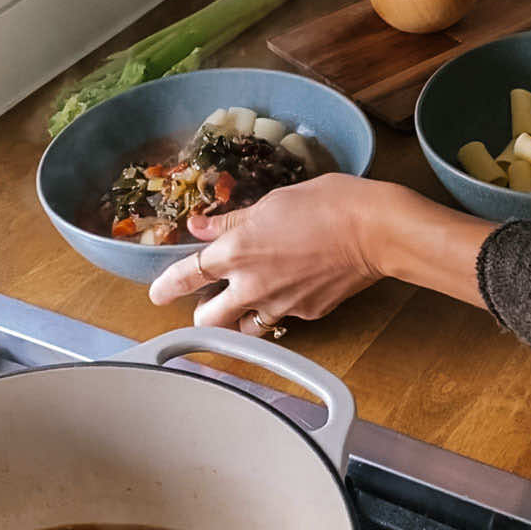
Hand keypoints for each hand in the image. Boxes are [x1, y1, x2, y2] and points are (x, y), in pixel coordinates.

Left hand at [147, 175, 492, 328]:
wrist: (375, 231)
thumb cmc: (327, 204)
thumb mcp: (272, 202)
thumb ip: (232, 220)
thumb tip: (201, 225)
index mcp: (236, 252)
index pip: (187, 276)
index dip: (165, 287)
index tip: (155, 295)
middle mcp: (252, 286)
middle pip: (209, 319)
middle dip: (203, 314)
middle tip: (209, 304)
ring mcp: (281, 305)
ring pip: (246, 327)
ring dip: (240, 319)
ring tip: (250, 302)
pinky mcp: (309, 314)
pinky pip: (285, 318)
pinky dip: (282, 307)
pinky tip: (296, 286)